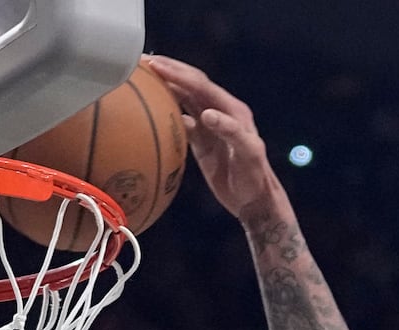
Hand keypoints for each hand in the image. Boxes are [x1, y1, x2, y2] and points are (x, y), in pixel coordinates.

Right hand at [144, 55, 281, 224]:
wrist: (254, 199)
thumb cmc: (254, 176)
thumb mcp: (247, 153)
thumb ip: (230, 131)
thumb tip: (206, 114)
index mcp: (231, 110)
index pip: (201, 85)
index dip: (179, 74)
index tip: (156, 66)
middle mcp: (219, 112)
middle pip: (191, 85)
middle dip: (169, 71)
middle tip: (144, 62)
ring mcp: (209, 126)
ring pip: (185, 100)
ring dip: (166, 87)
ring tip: (144, 78)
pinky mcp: (202, 141)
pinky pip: (181, 122)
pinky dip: (167, 113)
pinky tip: (151, 110)